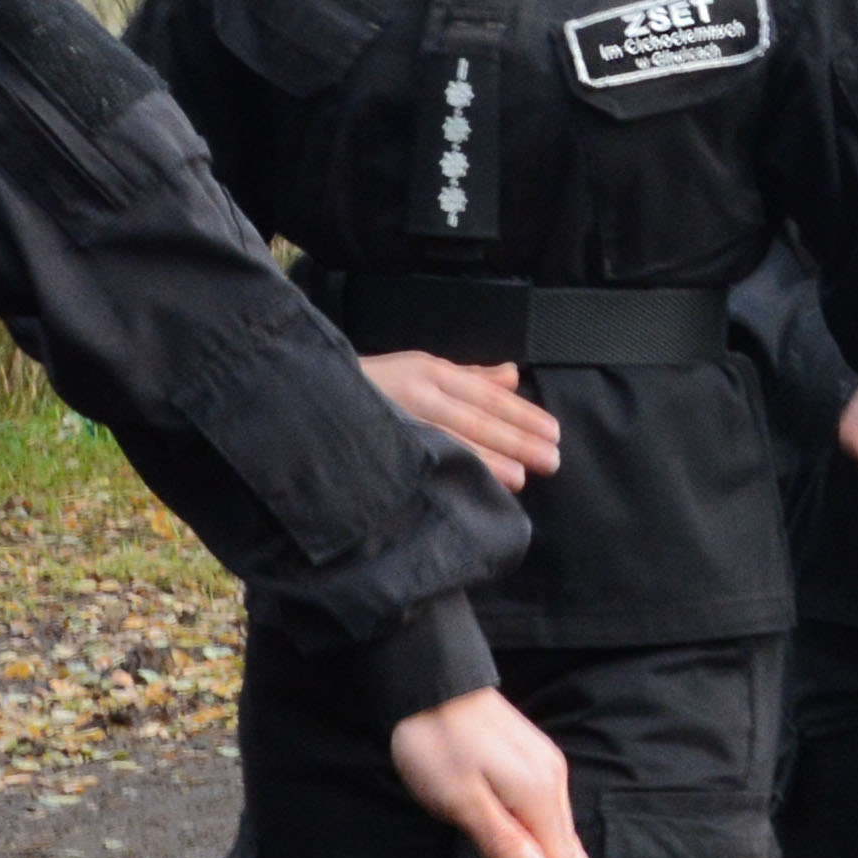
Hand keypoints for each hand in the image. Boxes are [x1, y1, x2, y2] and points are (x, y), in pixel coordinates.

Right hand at [363, 351, 557, 489]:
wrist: (305, 393)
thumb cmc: (371, 385)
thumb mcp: (420, 370)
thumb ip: (469, 376)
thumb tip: (512, 374)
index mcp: (430, 372)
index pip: (486, 395)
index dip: (522, 414)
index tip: (553, 432)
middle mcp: (416, 392)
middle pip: (476, 417)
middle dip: (516, 439)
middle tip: (552, 459)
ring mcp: (396, 418)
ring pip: (449, 439)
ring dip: (487, 458)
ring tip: (520, 476)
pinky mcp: (377, 443)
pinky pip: (418, 458)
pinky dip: (445, 469)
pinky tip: (466, 486)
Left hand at [391, 689, 587, 857]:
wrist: (429, 679)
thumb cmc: (435, 742)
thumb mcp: (459, 798)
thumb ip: (500, 839)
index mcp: (535, 796)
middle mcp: (550, 781)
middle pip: (566, 850)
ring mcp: (543, 766)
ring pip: (562, 829)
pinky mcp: (531, 757)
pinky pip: (554, 810)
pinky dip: (561, 838)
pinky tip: (565, 843)